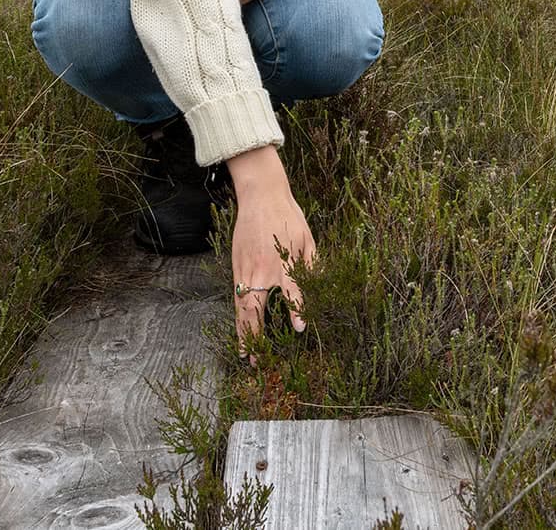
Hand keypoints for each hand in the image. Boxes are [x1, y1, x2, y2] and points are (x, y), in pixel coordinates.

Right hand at [226, 146, 315, 362]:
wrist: (260, 194)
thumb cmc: (288, 215)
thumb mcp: (308, 238)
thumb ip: (311, 265)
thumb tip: (318, 287)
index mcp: (284, 262)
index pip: (291, 292)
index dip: (296, 311)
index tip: (300, 329)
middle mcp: (263, 269)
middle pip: (255, 310)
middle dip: (255, 338)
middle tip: (257, 361)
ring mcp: (246, 268)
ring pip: (241, 306)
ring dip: (242, 331)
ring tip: (244, 352)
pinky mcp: (236, 263)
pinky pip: (236, 294)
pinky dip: (237, 313)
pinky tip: (240, 325)